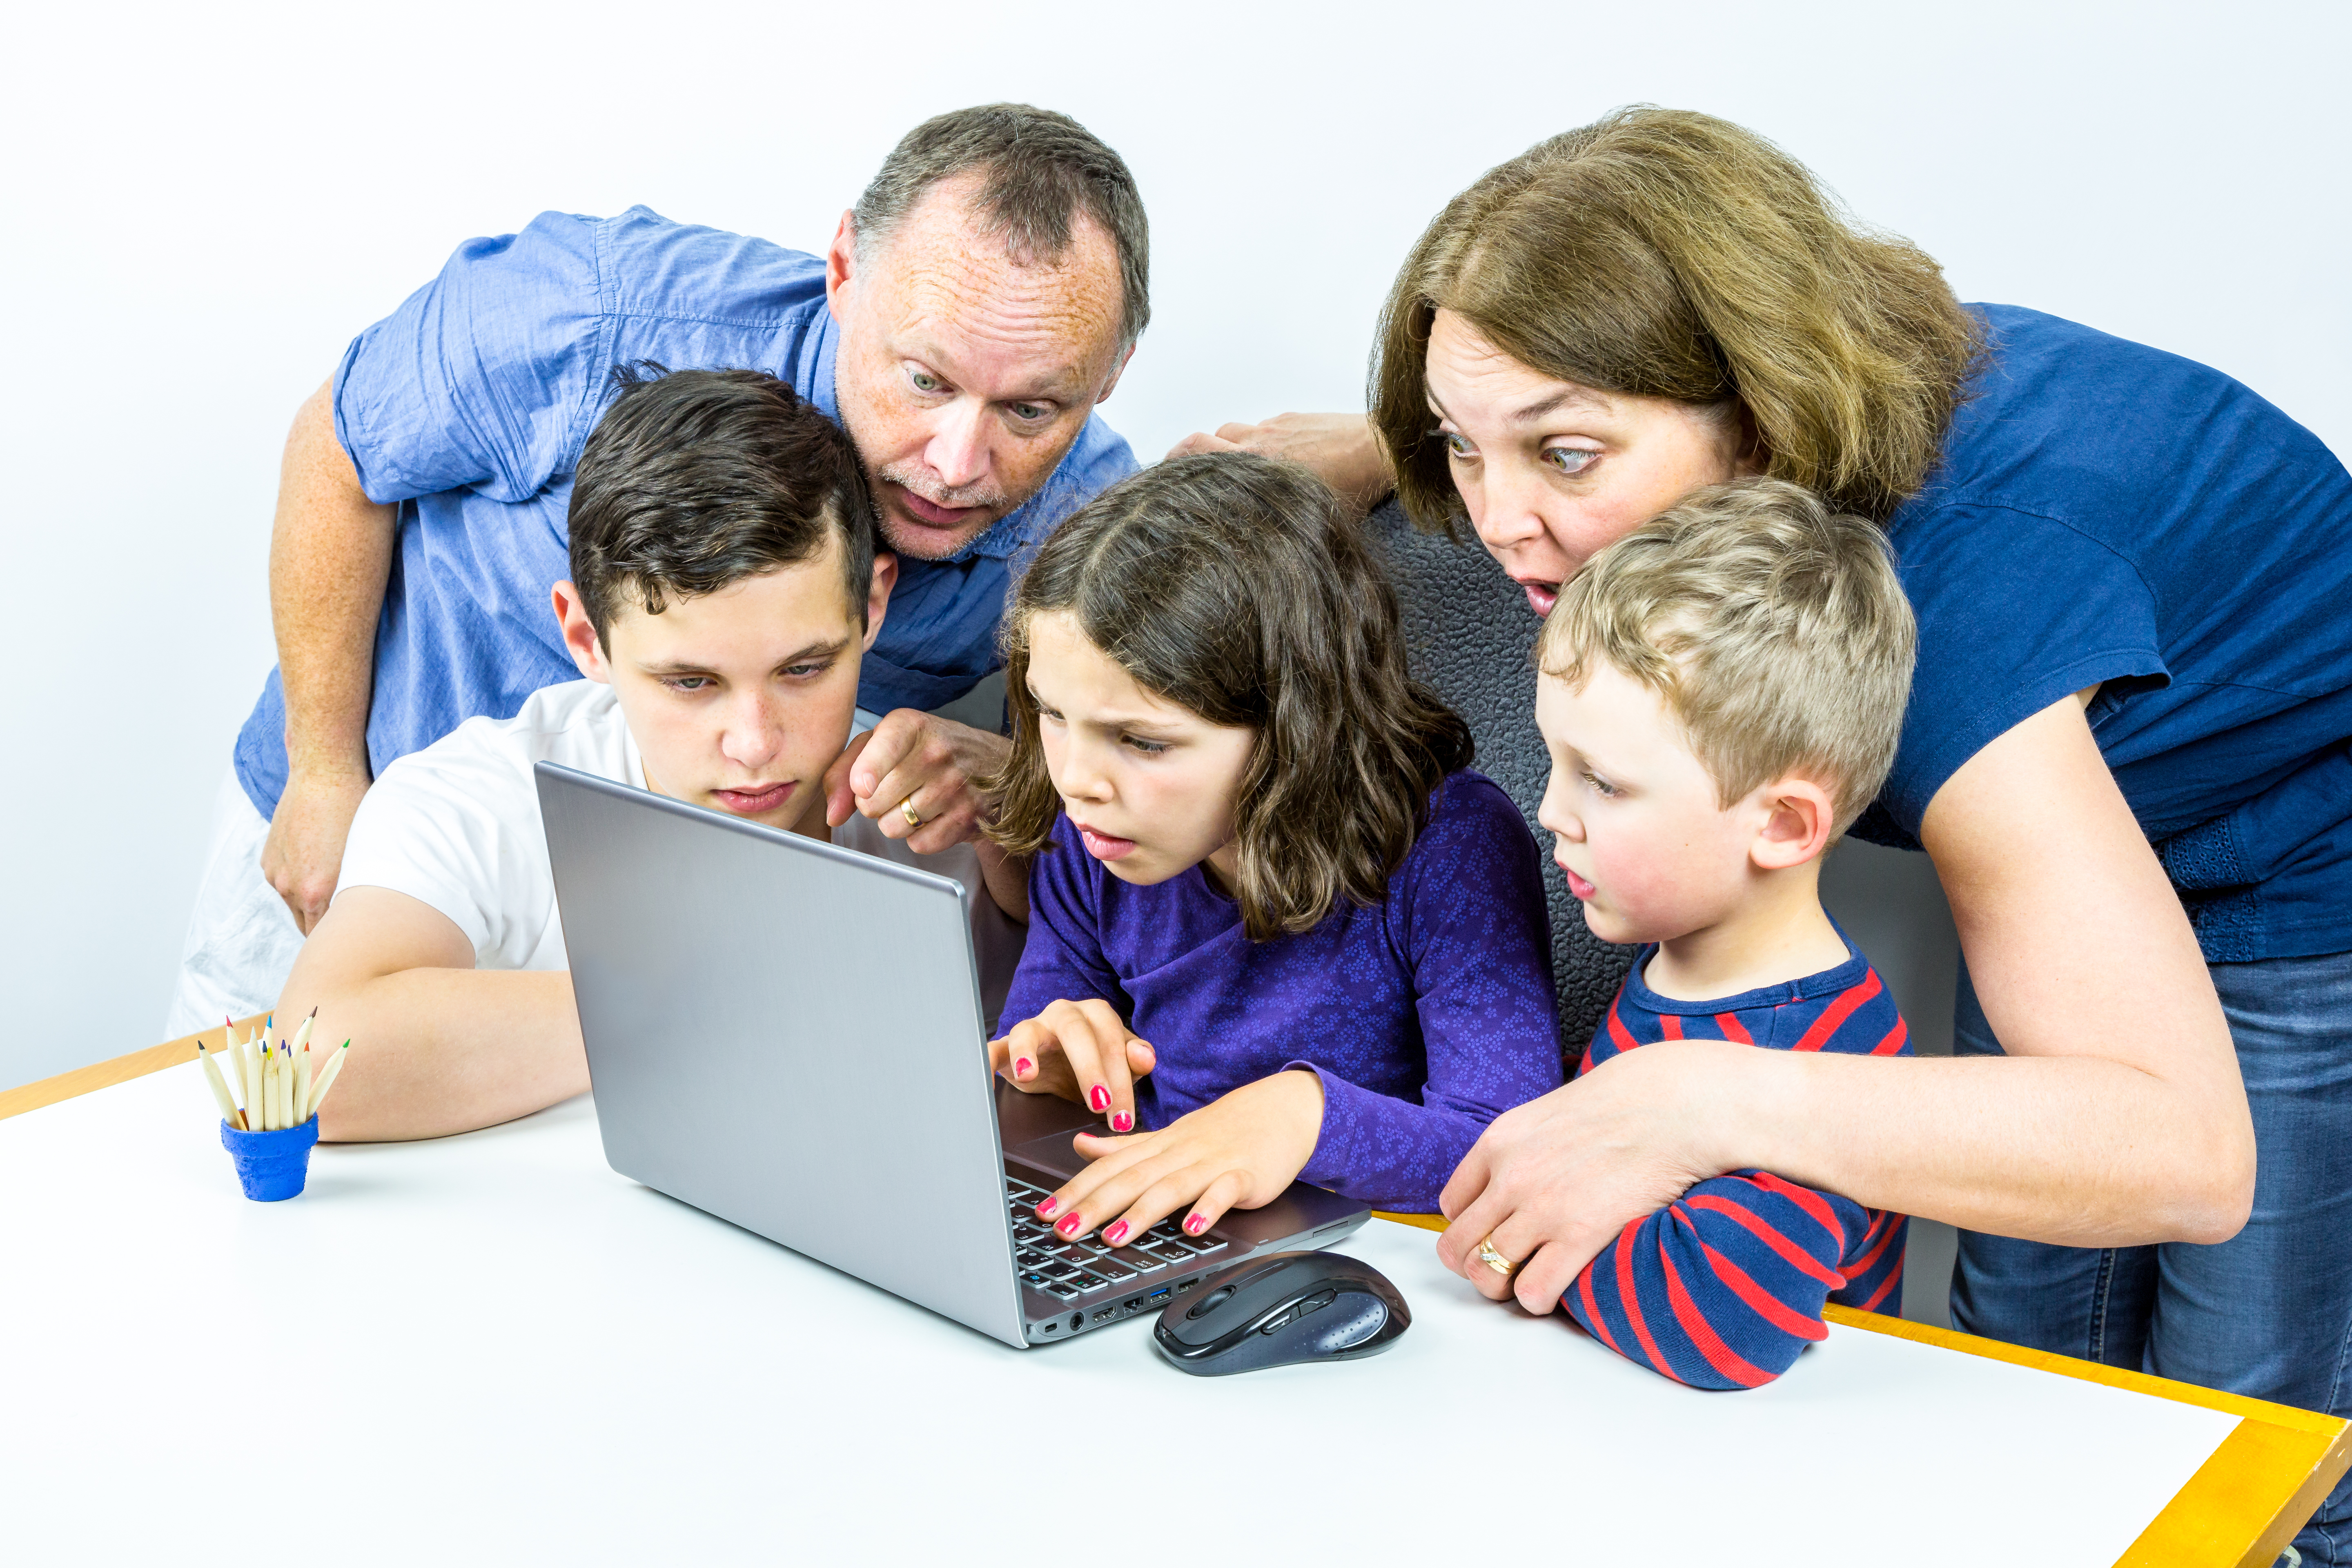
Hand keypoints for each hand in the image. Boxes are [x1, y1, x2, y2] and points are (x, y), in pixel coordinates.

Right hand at [260, 767, 371, 933]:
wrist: (324, 776)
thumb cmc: (357, 813)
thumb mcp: (366, 859)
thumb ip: (357, 894)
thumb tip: (359, 917)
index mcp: (317, 892)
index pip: (325, 937)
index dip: (342, 940)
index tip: (355, 942)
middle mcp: (290, 888)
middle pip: (307, 928)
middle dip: (325, 930)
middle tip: (347, 926)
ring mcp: (275, 874)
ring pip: (293, 906)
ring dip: (309, 905)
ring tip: (332, 891)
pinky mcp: (267, 860)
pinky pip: (282, 883)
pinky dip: (296, 882)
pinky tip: (315, 865)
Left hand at [823, 709, 1008, 852]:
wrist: (993, 762)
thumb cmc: (929, 748)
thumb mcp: (883, 742)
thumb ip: (845, 770)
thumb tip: (833, 814)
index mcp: (910, 726)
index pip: (880, 751)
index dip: (863, 775)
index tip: (863, 787)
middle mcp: (936, 753)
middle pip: (872, 803)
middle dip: (873, 803)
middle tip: (894, 789)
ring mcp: (955, 787)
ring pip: (892, 827)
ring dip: (895, 821)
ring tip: (915, 800)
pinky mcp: (968, 818)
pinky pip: (919, 844)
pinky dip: (920, 835)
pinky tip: (933, 814)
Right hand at [988, 999, 1156, 1125]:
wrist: (1064, 1065)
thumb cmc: (1097, 1060)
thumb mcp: (1120, 1063)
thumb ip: (1134, 1059)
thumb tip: (1145, 1058)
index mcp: (1096, 1015)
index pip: (1112, 1040)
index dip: (1120, 1077)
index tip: (1123, 1115)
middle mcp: (1064, 1014)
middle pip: (1076, 1033)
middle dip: (1089, 1070)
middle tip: (1099, 1105)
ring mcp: (1033, 1028)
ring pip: (1027, 1032)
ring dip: (1028, 1053)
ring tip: (1029, 1074)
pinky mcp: (1007, 1047)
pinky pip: (993, 1049)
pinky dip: (986, 1061)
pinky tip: (988, 1081)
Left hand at [1031, 1071, 1324, 1246]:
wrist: (1283, 1108)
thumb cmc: (1224, 1129)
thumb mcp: (1169, 1135)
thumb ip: (1125, 1146)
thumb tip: (1080, 1146)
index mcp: (1158, 1145)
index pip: (1109, 1167)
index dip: (1075, 1189)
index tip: (1044, 1212)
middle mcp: (1179, 1152)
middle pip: (1130, 1179)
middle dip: (1094, 1205)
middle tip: (1064, 1229)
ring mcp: (1212, 1163)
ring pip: (1171, 1186)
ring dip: (1142, 1212)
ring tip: (1115, 1237)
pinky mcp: (1245, 1175)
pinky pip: (1225, 1191)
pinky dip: (1209, 1209)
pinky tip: (1193, 1228)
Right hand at [1164, 413, 1391, 513]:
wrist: (1383, 447)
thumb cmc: (1354, 488)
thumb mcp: (1307, 517)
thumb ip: (1274, 522)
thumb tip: (1253, 548)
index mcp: (1255, 467)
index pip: (1194, 455)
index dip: (1171, 466)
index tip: (1161, 481)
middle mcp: (1258, 443)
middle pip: (1201, 439)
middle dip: (1182, 454)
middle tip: (1176, 470)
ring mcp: (1275, 426)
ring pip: (1231, 431)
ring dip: (1222, 446)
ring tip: (1225, 466)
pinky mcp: (1294, 417)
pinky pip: (1263, 426)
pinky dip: (1257, 439)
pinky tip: (1272, 457)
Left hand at [1435, 1042, 1735, 1313]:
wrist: (1669, 1109)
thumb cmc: (1615, 1111)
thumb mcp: (1542, 1118)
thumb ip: (1514, 1152)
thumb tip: (1499, 1187)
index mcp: (1498, 1145)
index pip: (1452, 1207)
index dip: (1468, 1229)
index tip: (1490, 1235)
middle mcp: (1510, 1178)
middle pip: (1459, 1247)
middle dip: (1475, 1264)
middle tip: (1503, 1268)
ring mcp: (1542, 1209)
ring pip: (1487, 1274)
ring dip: (1503, 1286)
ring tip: (1527, 1280)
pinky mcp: (1579, 1236)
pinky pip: (1532, 1291)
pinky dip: (1536, 1299)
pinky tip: (1554, 1288)